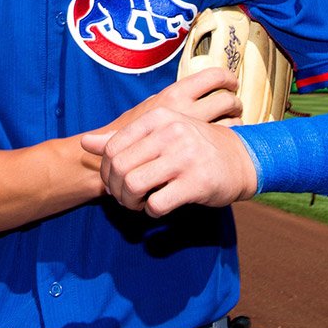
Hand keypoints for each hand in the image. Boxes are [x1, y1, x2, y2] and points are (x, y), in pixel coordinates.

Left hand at [80, 68, 255, 216]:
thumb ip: (123, 137)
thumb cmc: (195, 146)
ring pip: (134, 185)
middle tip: (126, 197)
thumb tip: (85, 142)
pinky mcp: (196, 182)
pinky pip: (157, 203)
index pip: (113, 147)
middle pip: (120, 168)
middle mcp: (171, 132)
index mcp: (159, 116)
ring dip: (131, 202)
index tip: (116, 181)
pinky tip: (159, 207)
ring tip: (140, 203)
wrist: (242, 159)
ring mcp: (185, 157)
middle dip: (116, 189)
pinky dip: (151, 211)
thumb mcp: (161, 133)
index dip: (107, 171)